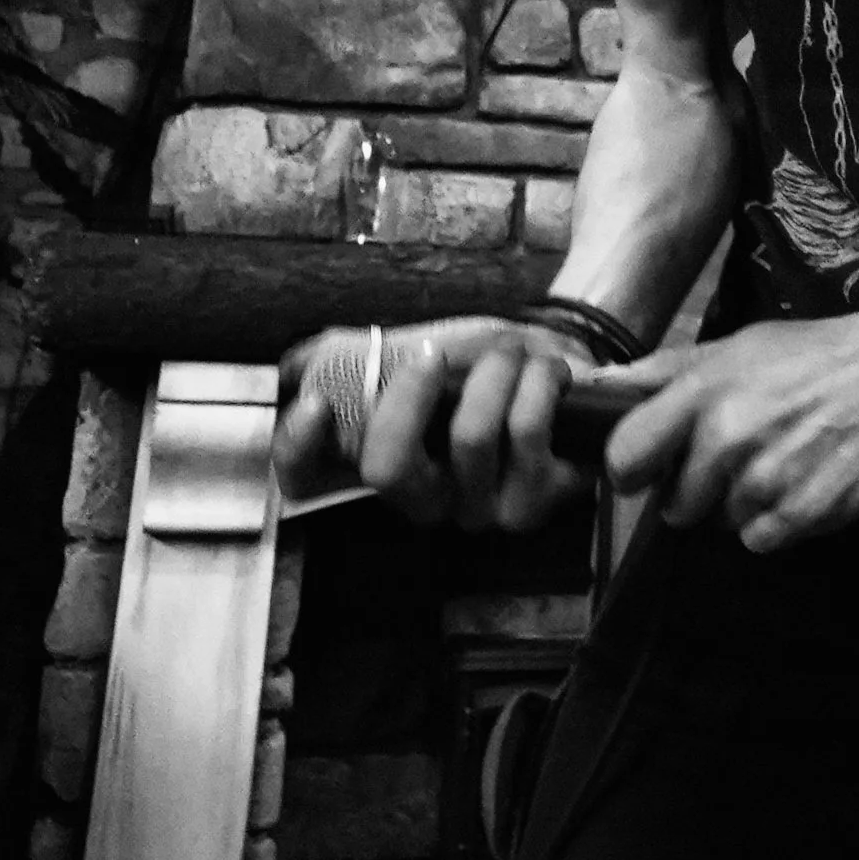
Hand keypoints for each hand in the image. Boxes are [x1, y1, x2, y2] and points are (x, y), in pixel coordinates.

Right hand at [274, 316, 595, 531]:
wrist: (562, 369)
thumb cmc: (482, 363)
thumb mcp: (417, 347)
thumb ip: (359, 356)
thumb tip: (296, 366)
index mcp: (379, 458)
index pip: (307, 479)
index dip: (297, 450)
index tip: (315, 403)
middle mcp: (419, 499)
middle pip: (386, 469)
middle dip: (413, 394)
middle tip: (436, 352)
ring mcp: (472, 511)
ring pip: (469, 438)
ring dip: (495, 371)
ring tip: (513, 356)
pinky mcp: (529, 507)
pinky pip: (526, 434)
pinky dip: (539, 382)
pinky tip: (547, 375)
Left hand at [604, 309, 858, 554]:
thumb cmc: (816, 354)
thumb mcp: (737, 346)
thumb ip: (664, 371)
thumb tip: (596, 385)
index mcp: (703, 391)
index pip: (625, 458)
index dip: (633, 470)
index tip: (651, 468)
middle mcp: (728, 437)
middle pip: (674, 503)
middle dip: (698, 488)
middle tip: (741, 454)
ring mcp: (768, 479)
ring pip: (720, 523)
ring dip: (743, 503)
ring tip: (782, 461)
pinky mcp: (805, 514)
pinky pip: (760, 540)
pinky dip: (778, 521)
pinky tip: (804, 482)